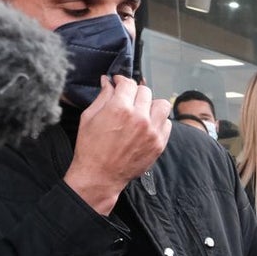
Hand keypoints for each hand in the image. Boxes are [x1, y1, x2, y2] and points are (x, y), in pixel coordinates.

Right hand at [64, 75, 171, 214]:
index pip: (129, 83)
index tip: (118, 83)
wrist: (100, 175)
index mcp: (120, 108)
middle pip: (145, 91)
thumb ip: (102, 97)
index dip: (122, 81)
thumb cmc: (90, 147)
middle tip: (127, 99)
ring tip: (141, 110)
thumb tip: (108, 82)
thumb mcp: (89, 117)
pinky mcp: (159, 144)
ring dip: (151, 104)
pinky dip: (158, 120)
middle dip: (134, 92)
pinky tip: (147, 124)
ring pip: (162, 105)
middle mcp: (140, 118)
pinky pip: (167, 123)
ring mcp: (152, 131)